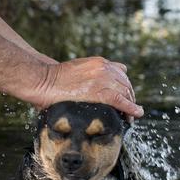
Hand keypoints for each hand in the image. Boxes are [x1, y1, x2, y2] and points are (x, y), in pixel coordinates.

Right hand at [28, 57, 143, 117]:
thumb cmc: (55, 79)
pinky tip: (136, 114)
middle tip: (130, 110)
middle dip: (130, 97)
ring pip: (126, 93)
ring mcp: (104, 79)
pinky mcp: (101, 92)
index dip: (125, 88)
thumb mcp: (77, 70)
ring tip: (131, 117)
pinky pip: (122, 101)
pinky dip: (131, 109)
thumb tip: (89, 91)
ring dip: (131, 105)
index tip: (126, 98)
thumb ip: (88, 76)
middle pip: (126, 84)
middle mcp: (105, 68)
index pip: (122, 74)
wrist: (44, 80)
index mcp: (100, 63)